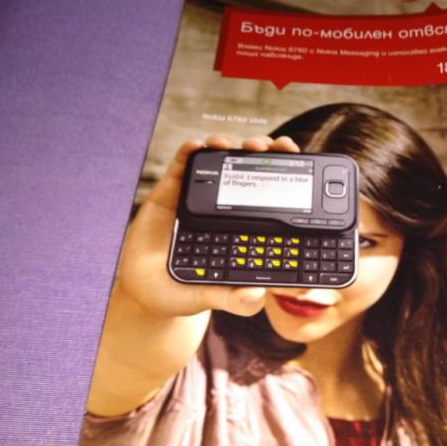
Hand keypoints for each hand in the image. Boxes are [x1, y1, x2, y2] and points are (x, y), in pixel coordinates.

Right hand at [115, 135, 300, 316]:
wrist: (144, 292)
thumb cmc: (185, 293)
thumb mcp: (213, 298)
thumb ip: (235, 300)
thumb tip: (256, 296)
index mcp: (246, 226)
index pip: (274, 193)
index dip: (288, 174)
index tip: (302, 162)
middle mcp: (226, 206)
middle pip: (252, 168)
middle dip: (266, 151)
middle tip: (272, 147)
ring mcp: (200, 197)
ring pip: (221, 160)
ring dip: (232, 145)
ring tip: (238, 145)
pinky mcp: (172, 192)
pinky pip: (182, 165)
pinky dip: (191, 151)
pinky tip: (198, 146)